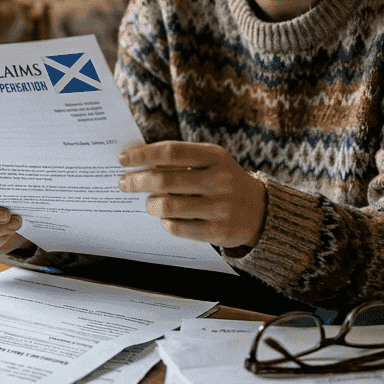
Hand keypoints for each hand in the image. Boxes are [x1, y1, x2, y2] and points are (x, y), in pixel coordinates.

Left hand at [118, 141, 266, 248]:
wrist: (260, 210)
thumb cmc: (223, 180)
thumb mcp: (211, 161)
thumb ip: (180, 159)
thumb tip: (138, 160)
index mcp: (215, 156)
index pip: (170, 152)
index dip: (142, 155)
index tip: (123, 159)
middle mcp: (220, 180)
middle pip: (164, 181)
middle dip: (137, 182)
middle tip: (124, 183)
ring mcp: (221, 207)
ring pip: (168, 207)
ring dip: (151, 205)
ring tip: (149, 203)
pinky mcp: (219, 231)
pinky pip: (179, 228)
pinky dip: (166, 222)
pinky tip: (166, 218)